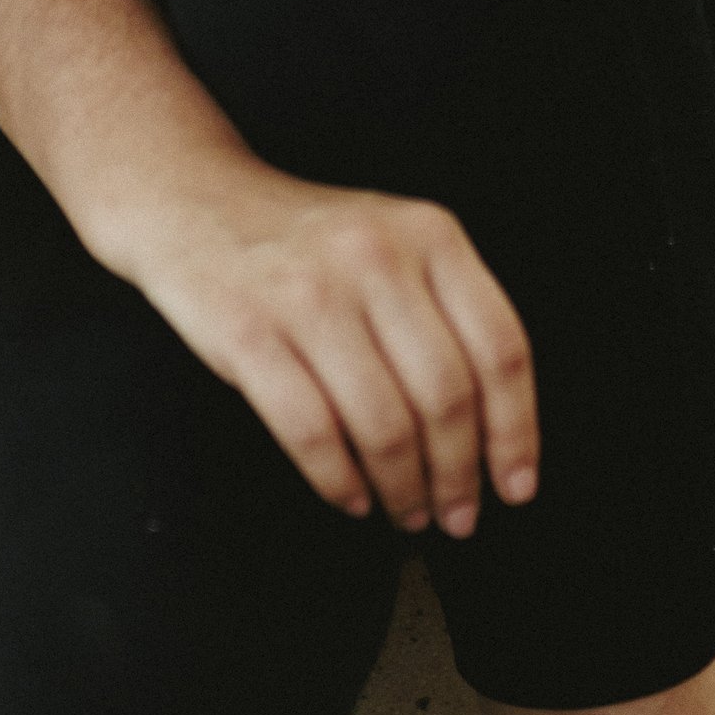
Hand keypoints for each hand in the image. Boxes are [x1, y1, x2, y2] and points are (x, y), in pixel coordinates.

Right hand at [103, 150, 539, 535]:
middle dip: (458, 476)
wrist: (198, 200)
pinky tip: (352, 495)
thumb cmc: (309, 243)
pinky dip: (339, 481)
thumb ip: (446, 313)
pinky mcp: (248, 331)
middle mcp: (376, 256)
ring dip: (403, 489)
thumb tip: (496, 432)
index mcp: (430, 233)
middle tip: (457, 514)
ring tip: (406, 510)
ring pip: (384, 423)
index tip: (516, 485)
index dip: (516, 430)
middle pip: (446, 396)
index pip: (500, 347)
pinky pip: (311, 431)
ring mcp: (310, 293)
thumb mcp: (395, 243)